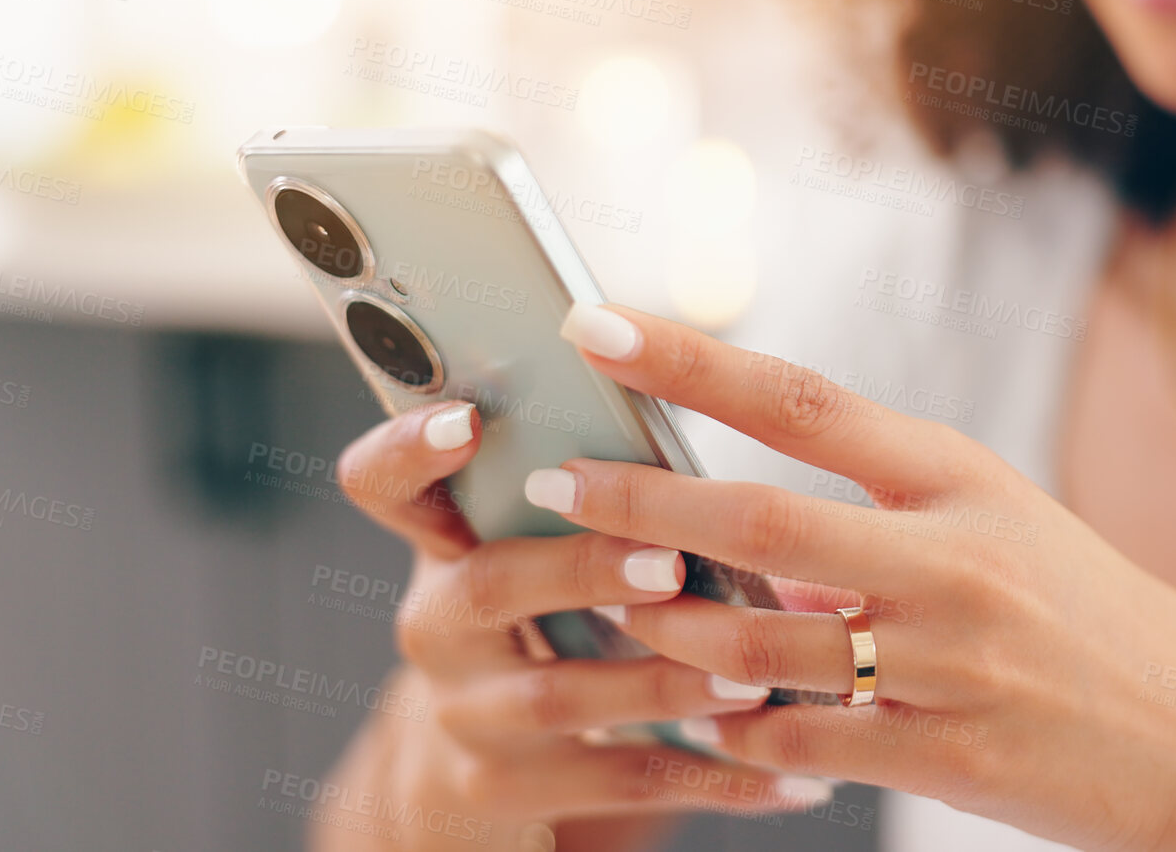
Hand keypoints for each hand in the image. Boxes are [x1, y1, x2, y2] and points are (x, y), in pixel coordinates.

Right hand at [323, 401, 837, 848]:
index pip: (385, 482)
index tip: (467, 418)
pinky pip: (620, 782)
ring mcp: (466, 716)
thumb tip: (701, 383)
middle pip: (487, 586)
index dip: (410, 448)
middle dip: (582, 570)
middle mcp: (439, 625)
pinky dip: (712, 777)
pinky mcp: (507, 792)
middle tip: (671, 563)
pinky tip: (790, 780)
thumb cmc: (549, 615)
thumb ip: (594, 485)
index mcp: (447, 542)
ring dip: (663, 683)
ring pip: (559, 696)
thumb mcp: (542, 547)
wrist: (484, 772)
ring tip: (751, 678)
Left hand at [535, 303, 1175, 850]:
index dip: (689, 358)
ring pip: (752, 640)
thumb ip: (890, 528)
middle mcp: (951, 558)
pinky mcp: (941, 753)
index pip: (802, 398)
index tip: (595, 322)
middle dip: (635, 499)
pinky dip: (735, 734)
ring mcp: (945, 659)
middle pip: (752, 514)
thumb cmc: (1104, 628)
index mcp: (966, 480)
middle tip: (552, 481)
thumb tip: (759, 543)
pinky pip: (794, 743)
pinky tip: (710, 728)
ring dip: (667, 631)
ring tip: (618, 613)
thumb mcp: (1014, 539)